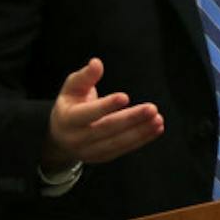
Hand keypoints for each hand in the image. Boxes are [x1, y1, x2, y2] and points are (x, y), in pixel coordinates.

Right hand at [41, 58, 163, 168]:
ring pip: (117, 142)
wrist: (61, 137)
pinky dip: (141, 139)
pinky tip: (156, 128)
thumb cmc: (71, 105)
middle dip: (131, 119)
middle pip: (107, 129)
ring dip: (140, 131)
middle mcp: (76, 138)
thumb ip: (85, 76)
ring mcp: (89, 151)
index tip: (125, 96)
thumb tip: (97, 62)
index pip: (88, 114)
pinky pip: (123, 149)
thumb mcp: (72, 88)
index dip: (106, 106)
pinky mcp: (102, 157)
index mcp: (67, 119)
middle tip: (152, 109)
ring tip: (158, 120)